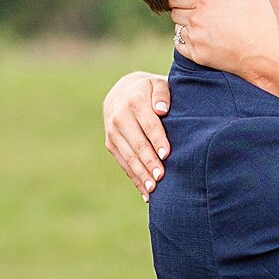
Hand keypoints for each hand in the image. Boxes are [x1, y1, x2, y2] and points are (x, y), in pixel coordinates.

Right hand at [104, 71, 171, 196]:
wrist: (123, 91)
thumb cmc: (150, 90)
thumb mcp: (158, 84)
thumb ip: (163, 93)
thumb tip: (162, 109)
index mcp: (134, 102)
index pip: (148, 124)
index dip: (157, 140)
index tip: (167, 154)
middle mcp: (119, 118)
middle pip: (137, 143)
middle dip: (149, 161)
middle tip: (161, 177)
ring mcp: (112, 133)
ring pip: (128, 157)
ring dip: (141, 174)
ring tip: (154, 189)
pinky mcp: (110, 144)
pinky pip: (123, 163)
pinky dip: (135, 178)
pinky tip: (147, 194)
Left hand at [168, 0, 278, 83]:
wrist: (264, 56)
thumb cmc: (261, 23)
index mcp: (206, 0)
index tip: (195, 2)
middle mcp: (195, 18)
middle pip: (174, 12)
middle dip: (184, 12)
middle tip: (201, 15)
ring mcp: (194, 37)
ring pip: (177, 28)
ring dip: (186, 27)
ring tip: (204, 28)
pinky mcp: (195, 54)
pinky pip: (179, 45)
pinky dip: (187, 44)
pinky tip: (204, 41)